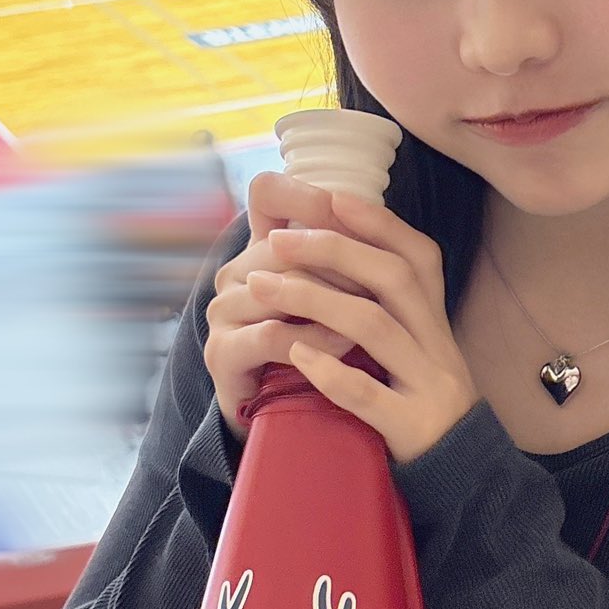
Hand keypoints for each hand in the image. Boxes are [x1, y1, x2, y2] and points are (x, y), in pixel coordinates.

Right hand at [203, 170, 361, 441]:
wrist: (287, 413)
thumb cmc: (322, 346)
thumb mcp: (338, 293)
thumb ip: (348, 253)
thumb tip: (377, 212)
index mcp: (259, 248)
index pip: (267, 195)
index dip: (307, 196)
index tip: (350, 209)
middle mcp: (235, 272)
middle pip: (288, 247)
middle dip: (343, 262)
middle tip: (388, 280)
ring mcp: (223, 312)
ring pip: (283, 288)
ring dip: (335, 302)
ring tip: (375, 317)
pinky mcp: (221, 353)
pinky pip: (273, 336)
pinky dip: (314, 340)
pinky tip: (346, 346)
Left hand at [244, 191, 480, 465]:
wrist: (464, 476)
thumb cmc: (420, 403)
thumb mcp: (416, 349)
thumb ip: (387, 307)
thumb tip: (337, 248)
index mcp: (437, 322)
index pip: (417, 256)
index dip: (377, 223)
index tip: (330, 198)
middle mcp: (439, 346)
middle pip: (392, 280)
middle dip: (332, 251)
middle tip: (277, 241)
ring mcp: (430, 386)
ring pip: (376, 327)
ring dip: (315, 300)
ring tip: (265, 287)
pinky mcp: (414, 428)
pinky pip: (370, 395)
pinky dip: (331, 371)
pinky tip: (296, 355)